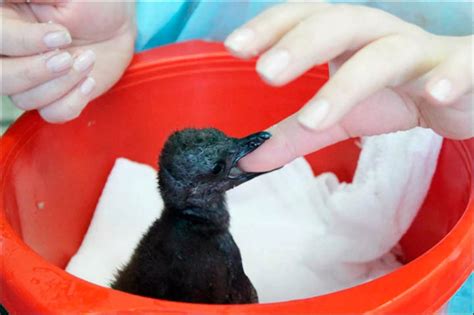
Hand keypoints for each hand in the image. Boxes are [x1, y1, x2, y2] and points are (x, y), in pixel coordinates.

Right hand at [1, 1, 134, 122]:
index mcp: (5, 21)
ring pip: (25, 99)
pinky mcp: (55, 96)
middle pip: (1, 77)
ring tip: (87, 59)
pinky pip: (51, 113)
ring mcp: (31, 78)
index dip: (22, 43)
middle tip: (69, 57)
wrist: (117, 22)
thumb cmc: (91, 0)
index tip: (61, 35)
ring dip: (62, 84)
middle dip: (36, 71)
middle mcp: (11, 53)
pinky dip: (71, 102)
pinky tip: (88, 81)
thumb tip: (5, 2)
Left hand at [224, 3, 472, 170]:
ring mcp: (421, 51)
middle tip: (265, 72)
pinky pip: (461, 66)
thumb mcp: (336, 117)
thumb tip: (246, 159)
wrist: (461, 93)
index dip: (271, 27)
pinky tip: (436, 94)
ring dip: (351, 82)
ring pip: (388, 52)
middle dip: (301, 44)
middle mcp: (378, 36)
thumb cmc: (392, 95)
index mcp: (345, 40)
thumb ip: (293, 134)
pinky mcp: (462, 69)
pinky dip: (451, 77)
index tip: (234, 46)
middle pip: (338, 24)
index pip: (303, 19)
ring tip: (316, 118)